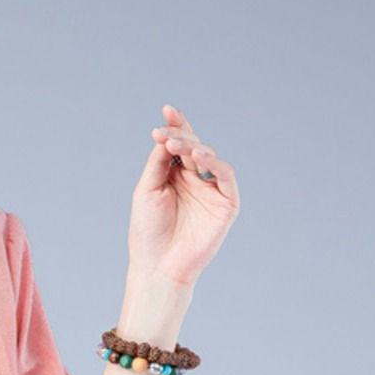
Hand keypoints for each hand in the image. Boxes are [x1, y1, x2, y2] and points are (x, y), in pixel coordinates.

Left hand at [129, 104, 239, 286]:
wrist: (158, 265)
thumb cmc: (148, 230)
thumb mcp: (147, 189)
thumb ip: (159, 162)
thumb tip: (167, 135)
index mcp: (174, 175)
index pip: (178, 144)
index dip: (176, 125)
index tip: (167, 109)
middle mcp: (195, 179)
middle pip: (193, 146)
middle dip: (181, 136)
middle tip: (165, 133)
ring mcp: (211, 190)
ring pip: (209, 158)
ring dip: (194, 147)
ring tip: (179, 145)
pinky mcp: (226, 203)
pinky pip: (225, 176)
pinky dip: (215, 164)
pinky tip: (199, 157)